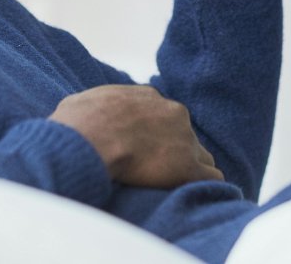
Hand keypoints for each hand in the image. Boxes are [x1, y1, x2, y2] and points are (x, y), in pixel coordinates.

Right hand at [48, 85, 222, 187]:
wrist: (89, 139)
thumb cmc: (79, 122)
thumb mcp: (85, 101)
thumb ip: (98, 105)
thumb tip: (87, 113)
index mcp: (150, 98)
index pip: (163, 116)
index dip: (154, 134)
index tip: (142, 147)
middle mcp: (173, 113)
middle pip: (183, 135)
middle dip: (172, 150)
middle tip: (153, 169)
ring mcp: (184, 139)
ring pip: (199, 155)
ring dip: (189, 168)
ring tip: (171, 185)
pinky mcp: (188, 166)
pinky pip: (211, 176)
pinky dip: (204, 184)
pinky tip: (194, 193)